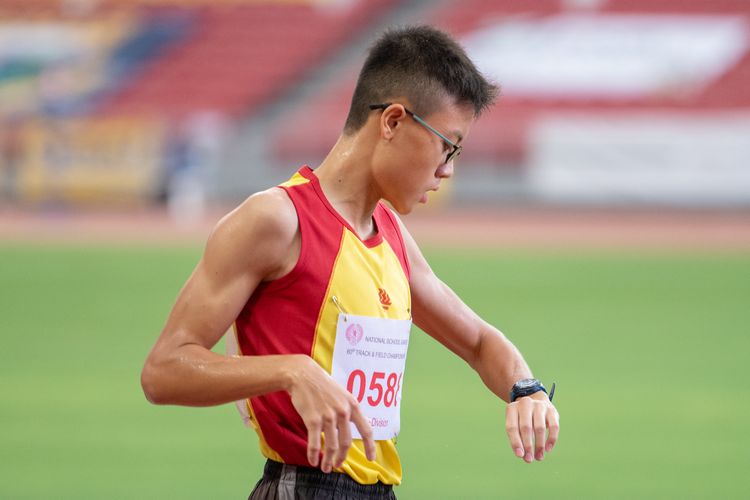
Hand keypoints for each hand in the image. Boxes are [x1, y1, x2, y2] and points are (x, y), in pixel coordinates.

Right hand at [287, 356, 375, 471]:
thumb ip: (347, 410)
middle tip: (338, 465)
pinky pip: (315, 443)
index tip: (371, 458)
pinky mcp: (313, 420)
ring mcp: (328, 416)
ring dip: (328, 461)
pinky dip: (314, 454)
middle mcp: (343, 412)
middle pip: (346, 442)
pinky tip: (312, 461)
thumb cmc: (322, 385)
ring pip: (331, 446)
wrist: (303, 375)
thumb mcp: (342, 394)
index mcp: (353, 405)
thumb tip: (350, 428)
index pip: (366, 429)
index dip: (370, 446)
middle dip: (342, 457)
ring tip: (325, 468)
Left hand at [505, 391, 558, 462]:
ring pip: (540, 428)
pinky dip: (551, 439)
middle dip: (528, 445)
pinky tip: (548, 449)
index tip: (520, 455)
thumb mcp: (516, 425)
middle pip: (526, 427)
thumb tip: (523, 456)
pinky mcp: (551, 410)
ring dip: (539, 445)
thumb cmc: (522, 420)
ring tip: (539, 457)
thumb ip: (518, 439)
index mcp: (512, 408)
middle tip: (529, 459)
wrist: (536, 404)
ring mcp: (539, 405)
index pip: (512, 427)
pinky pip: (553, 426)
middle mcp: (525, 404)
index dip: (515, 442)